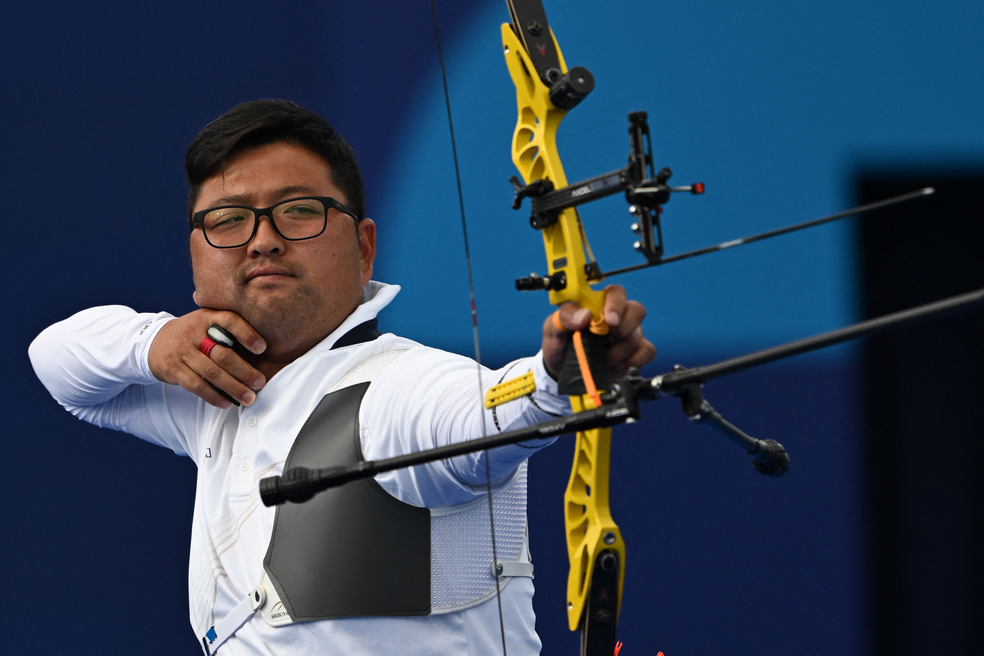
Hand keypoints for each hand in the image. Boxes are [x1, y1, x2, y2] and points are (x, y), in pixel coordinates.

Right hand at [149, 309, 266, 408]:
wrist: (153, 341)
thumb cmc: (192, 334)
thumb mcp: (206, 322)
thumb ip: (226, 331)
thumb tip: (259, 353)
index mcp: (207, 317)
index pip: (229, 320)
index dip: (247, 334)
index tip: (263, 349)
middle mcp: (194, 332)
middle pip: (223, 354)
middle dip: (245, 371)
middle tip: (260, 383)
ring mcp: (182, 351)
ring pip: (212, 372)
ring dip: (233, 388)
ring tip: (248, 398)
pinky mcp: (174, 368)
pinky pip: (197, 385)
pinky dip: (213, 396)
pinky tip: (226, 403)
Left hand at [542, 285, 655, 380]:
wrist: (560, 371)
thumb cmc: (559, 344)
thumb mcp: (552, 329)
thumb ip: (563, 317)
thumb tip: (584, 315)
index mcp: (597, 304)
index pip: (616, 293)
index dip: (617, 304)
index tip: (609, 320)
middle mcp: (616, 316)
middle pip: (636, 310)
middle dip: (624, 328)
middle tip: (607, 341)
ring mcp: (627, 334)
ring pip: (638, 335)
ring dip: (620, 351)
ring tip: (602, 358)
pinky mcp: (633, 353)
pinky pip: (647, 351)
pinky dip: (635, 359)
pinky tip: (618, 364)